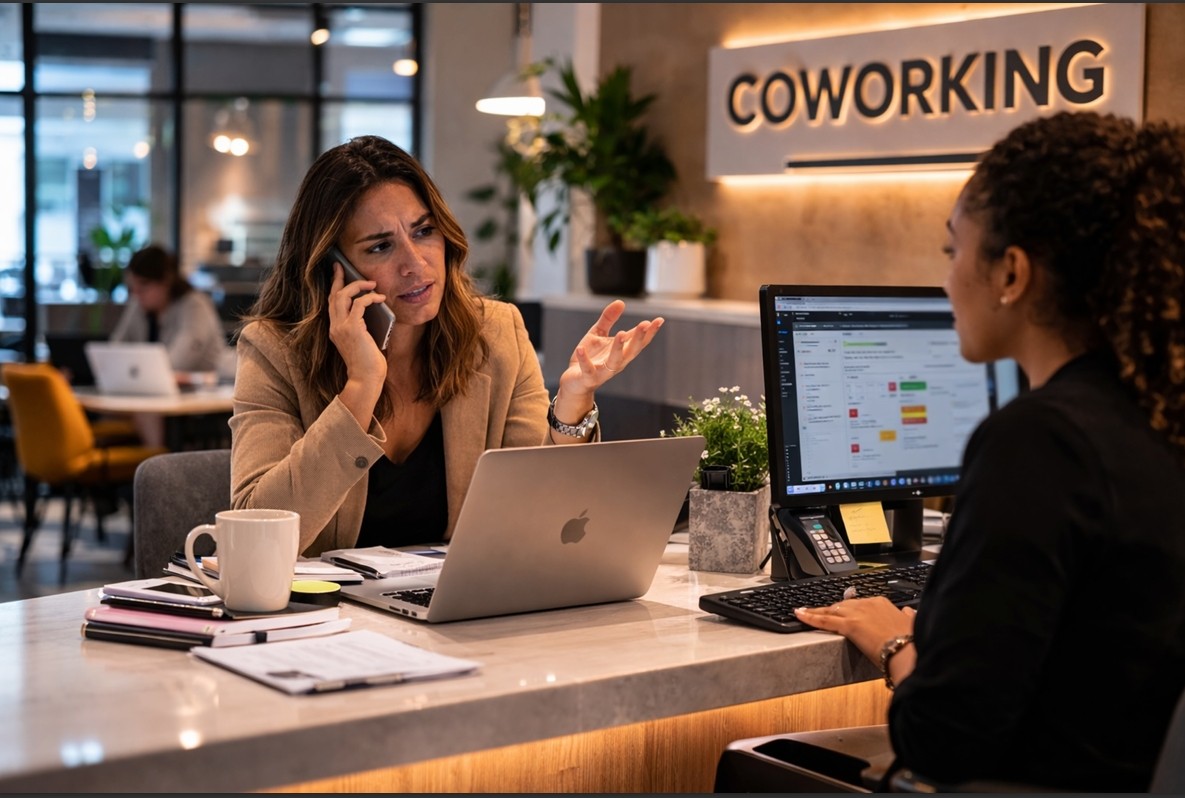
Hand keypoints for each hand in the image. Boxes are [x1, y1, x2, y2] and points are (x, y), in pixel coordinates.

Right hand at [327, 262, 386, 422]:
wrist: (366, 379)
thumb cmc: (368, 364)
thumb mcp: (363, 341)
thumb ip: (362, 326)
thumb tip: (374, 308)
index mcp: (335, 330)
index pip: (331, 303)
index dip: (334, 287)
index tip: (338, 273)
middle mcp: (335, 327)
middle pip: (334, 296)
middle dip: (340, 279)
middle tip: (344, 267)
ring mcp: (342, 328)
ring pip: (343, 296)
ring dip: (358, 286)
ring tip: (371, 284)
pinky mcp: (353, 329)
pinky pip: (359, 304)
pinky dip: (370, 298)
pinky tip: (380, 298)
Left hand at [557, 300, 663, 397]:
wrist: (575, 382)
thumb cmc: (590, 356)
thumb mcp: (598, 333)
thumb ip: (608, 319)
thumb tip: (621, 301)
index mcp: (622, 351)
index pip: (639, 340)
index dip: (649, 331)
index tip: (660, 320)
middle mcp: (617, 362)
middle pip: (632, 350)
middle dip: (639, 338)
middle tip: (645, 324)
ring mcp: (603, 371)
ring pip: (615, 361)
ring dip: (619, 348)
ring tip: (621, 334)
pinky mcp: (588, 377)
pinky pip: (588, 369)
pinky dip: (585, 360)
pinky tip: (580, 349)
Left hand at [793, 597, 915, 665]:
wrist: (907, 651)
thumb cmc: (911, 642)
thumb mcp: (911, 624)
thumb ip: (907, 617)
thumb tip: (908, 612)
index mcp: (882, 603)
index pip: (859, 603)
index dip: (848, 608)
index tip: (843, 611)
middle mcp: (868, 604)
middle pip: (842, 605)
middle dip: (830, 609)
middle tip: (817, 611)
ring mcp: (857, 613)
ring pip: (830, 610)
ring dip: (815, 611)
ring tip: (803, 611)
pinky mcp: (849, 625)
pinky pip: (824, 619)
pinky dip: (809, 616)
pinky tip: (799, 614)